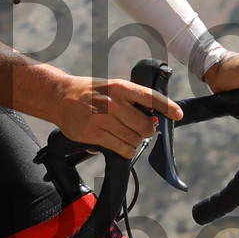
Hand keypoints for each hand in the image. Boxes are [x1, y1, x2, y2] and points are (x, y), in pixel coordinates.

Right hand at [49, 72, 183, 156]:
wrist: (60, 97)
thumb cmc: (90, 93)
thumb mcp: (111, 88)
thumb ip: (131, 101)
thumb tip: (153, 120)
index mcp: (120, 87)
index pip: (150, 97)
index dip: (167, 107)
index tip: (178, 115)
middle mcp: (113, 102)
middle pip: (145, 125)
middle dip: (147, 131)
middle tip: (142, 131)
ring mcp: (103, 119)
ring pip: (134, 139)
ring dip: (135, 141)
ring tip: (127, 136)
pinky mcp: (94, 134)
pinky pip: (122, 148)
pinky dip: (127, 150)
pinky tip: (121, 145)